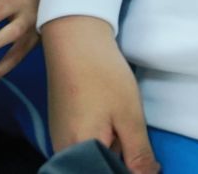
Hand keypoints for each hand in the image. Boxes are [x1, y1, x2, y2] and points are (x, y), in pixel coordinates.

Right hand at [42, 16, 158, 173]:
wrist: (74, 37)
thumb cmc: (102, 74)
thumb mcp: (129, 117)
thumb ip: (138, 156)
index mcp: (77, 152)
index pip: (107, 173)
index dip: (129, 168)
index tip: (137, 150)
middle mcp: (61, 150)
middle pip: (97, 166)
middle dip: (119, 160)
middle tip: (128, 131)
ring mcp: (59, 137)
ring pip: (91, 156)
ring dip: (110, 148)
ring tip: (118, 121)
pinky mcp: (61, 126)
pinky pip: (83, 145)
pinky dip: (100, 138)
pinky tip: (107, 117)